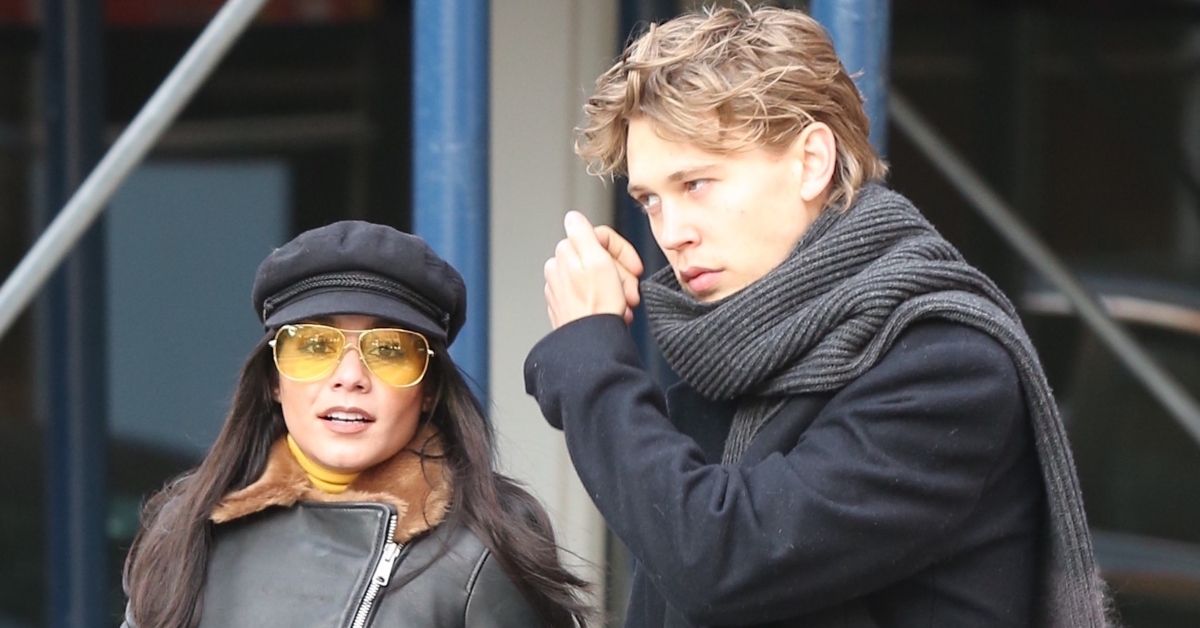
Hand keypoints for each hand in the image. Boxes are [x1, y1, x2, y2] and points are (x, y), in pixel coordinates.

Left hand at [543, 211, 642, 328]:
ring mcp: (562, 288)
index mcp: (567, 252)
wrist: (590, 345)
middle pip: (601, 258)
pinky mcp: (566, 306)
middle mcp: (559, 268)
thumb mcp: (597, 261)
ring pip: (600, 278)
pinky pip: (593, 296)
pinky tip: (612, 312)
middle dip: (621, 274)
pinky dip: (606, 303)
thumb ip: (582, 232)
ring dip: (617, 291)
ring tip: (623, 306)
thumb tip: (573, 217)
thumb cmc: (597, 308)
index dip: (623, 251)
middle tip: (630, 291)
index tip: (634, 267)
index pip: (602, 237)